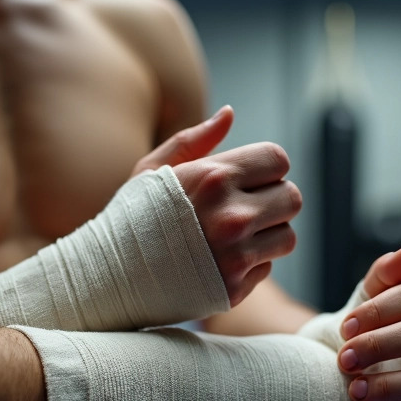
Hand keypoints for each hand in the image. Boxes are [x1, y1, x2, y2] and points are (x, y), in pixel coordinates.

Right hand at [132, 106, 300, 306]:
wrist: (108, 277)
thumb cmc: (131, 217)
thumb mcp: (152, 170)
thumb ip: (194, 140)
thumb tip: (229, 113)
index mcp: (213, 178)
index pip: (278, 160)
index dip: (266, 168)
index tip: (248, 179)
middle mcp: (231, 216)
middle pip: (292, 198)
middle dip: (273, 200)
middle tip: (246, 208)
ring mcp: (234, 255)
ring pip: (286, 236)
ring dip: (268, 235)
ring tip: (236, 236)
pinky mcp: (235, 287)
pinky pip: (267, 268)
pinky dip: (251, 264)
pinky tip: (221, 260)